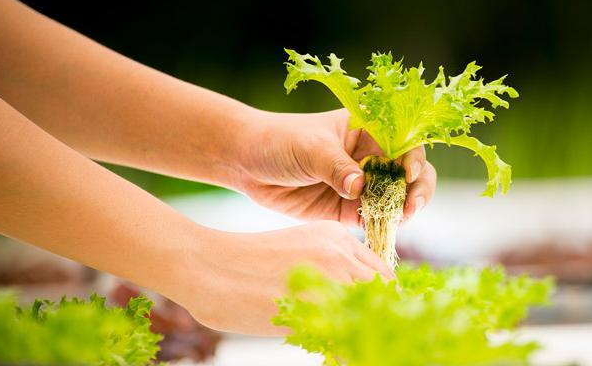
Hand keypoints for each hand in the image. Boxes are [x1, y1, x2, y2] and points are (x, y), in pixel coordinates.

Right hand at [179, 221, 393, 334]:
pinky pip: (346, 336)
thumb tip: (352, 303)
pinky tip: (336, 356)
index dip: (384, 303)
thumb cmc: (245, 265)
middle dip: (382, 320)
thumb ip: (328, 270)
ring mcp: (329, 278)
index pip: (382, 275)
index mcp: (337, 237)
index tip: (377, 322)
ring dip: (366, 334)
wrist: (206, 266)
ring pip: (371, 314)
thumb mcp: (297, 252)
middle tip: (373, 341)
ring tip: (355, 348)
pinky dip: (347, 350)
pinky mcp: (314, 305)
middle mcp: (340, 253)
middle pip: (384, 294)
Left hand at [226, 109, 436, 225]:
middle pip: (409, 174)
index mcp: (369, 130)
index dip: (414, 159)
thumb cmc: (281, 141)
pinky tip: (381, 231)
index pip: (404, 143)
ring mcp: (362, 185)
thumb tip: (360, 187)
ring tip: (398, 221)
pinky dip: (381, 226)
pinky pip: (373, 219)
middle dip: (417, 190)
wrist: (247, 162)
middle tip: (411, 208)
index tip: (408, 175)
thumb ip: (336, 167)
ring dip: (401, 211)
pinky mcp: (348, 210)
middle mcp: (371, 157)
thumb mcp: (311, 148)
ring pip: (395, 199)